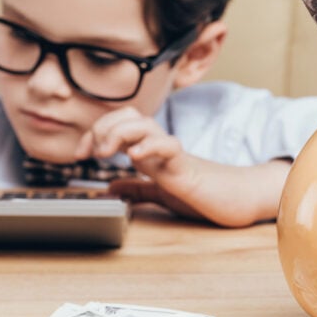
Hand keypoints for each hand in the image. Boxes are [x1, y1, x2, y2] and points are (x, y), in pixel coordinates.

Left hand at [75, 107, 290, 226]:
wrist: (236, 201)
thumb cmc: (202, 194)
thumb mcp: (160, 192)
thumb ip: (137, 189)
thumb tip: (111, 189)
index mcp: (150, 151)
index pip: (117, 124)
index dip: (94, 132)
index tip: (79, 153)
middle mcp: (159, 147)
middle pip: (128, 115)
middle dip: (102, 128)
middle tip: (91, 153)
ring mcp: (173, 154)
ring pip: (144, 125)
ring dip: (118, 133)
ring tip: (106, 153)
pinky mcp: (188, 167)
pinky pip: (169, 146)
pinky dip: (150, 147)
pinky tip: (135, 157)